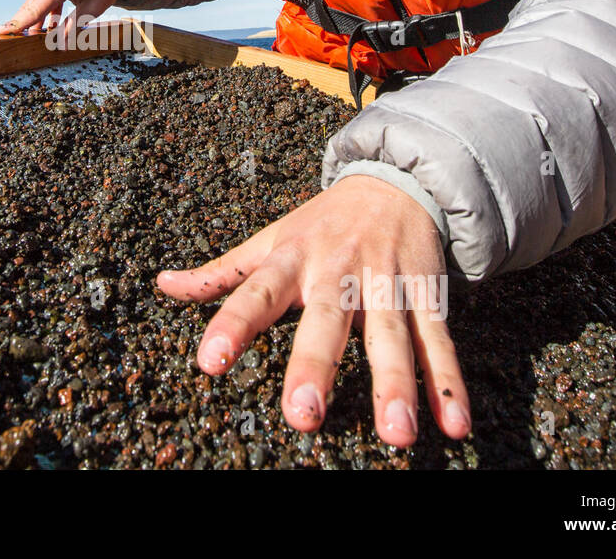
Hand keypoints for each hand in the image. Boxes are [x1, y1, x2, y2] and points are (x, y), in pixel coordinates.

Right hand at [0, 0, 124, 37]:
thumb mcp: (93, 8)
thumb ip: (74, 26)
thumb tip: (60, 44)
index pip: (35, 9)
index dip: (18, 23)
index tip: (1, 31)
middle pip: (30, 6)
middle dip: (21, 24)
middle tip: (10, 40)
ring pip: (34, 2)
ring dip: (33, 20)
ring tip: (31, 38)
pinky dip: (43, 12)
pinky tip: (47, 28)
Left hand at [156, 174, 470, 447]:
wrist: (396, 180)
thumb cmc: (321, 224)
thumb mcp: (269, 239)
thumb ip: (221, 272)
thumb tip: (162, 284)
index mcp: (292, 260)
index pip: (254, 293)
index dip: (232, 326)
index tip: (209, 363)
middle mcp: (338, 272)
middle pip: (326, 321)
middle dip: (315, 367)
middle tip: (302, 417)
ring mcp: (386, 283)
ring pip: (393, 336)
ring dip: (396, 384)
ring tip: (396, 435)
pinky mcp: (428, 293)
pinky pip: (439, 341)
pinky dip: (448, 382)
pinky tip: (453, 425)